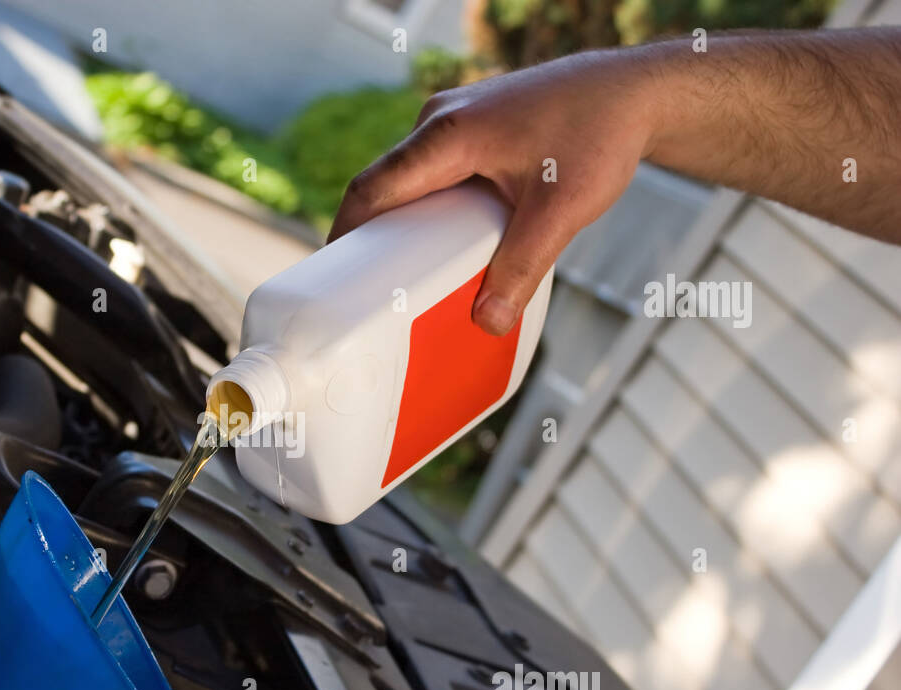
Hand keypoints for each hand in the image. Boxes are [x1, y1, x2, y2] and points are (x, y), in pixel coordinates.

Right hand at [329, 50, 661, 334]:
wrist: (636, 91)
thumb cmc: (601, 132)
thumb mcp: (562, 210)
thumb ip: (522, 267)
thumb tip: (487, 322)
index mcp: (447, 135)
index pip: (371, 189)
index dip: (344, 236)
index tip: (328, 281)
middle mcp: (440, 122)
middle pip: (383, 187)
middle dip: (370, 239)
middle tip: (366, 290)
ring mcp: (455, 123)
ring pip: (409, 180)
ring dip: (402, 224)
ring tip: (403, 275)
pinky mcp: (472, 130)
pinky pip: (432, 173)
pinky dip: (428, 209)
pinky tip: (446, 243)